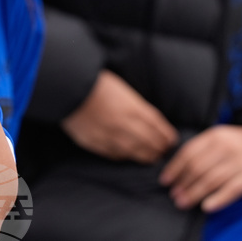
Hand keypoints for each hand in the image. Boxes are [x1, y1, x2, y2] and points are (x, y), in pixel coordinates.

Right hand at [60, 69, 177, 162]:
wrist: (70, 87)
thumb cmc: (97, 84)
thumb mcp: (123, 90)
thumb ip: (136, 106)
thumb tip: (149, 121)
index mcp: (133, 108)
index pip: (157, 126)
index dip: (166, 135)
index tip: (171, 140)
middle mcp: (124, 125)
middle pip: (149, 142)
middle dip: (159, 148)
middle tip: (164, 152)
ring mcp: (109, 135)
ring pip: (134, 152)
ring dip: (145, 156)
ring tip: (152, 158)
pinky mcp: (95, 142)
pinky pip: (114, 154)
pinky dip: (125, 157)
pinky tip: (129, 156)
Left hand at [159, 125, 241, 212]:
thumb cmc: (237, 143)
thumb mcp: (218, 137)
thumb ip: (199, 149)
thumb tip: (176, 168)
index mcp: (214, 136)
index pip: (189, 153)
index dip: (175, 168)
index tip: (165, 181)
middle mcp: (225, 148)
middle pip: (198, 168)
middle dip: (183, 183)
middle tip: (174, 195)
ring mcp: (239, 162)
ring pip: (212, 180)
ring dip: (195, 193)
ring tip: (183, 202)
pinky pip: (232, 190)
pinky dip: (218, 199)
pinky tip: (206, 207)